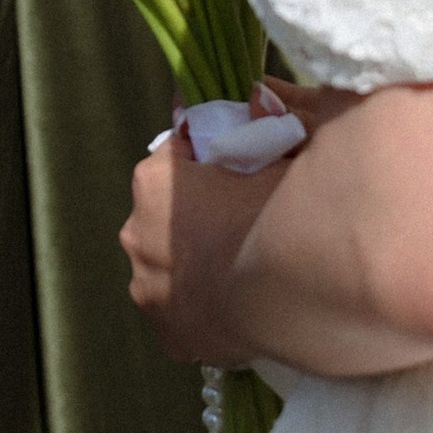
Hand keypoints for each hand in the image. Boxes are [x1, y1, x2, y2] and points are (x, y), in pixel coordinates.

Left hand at [120, 126, 285, 365]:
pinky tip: (236, 305)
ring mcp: (149, 290)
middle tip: (246, 218)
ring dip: (196, 261)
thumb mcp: (284, 145)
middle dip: (199, 212)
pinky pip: (184, 313)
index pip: (176, 154)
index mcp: (154, 181)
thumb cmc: (285, 210)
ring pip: (170, 265)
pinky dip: (204, 308)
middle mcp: (135, 233)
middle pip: (167, 212)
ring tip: (244, 265)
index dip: (209, 157)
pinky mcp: (170, 337)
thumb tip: (256, 95)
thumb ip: (268, 116)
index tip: (238, 165)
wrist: (297, 291)